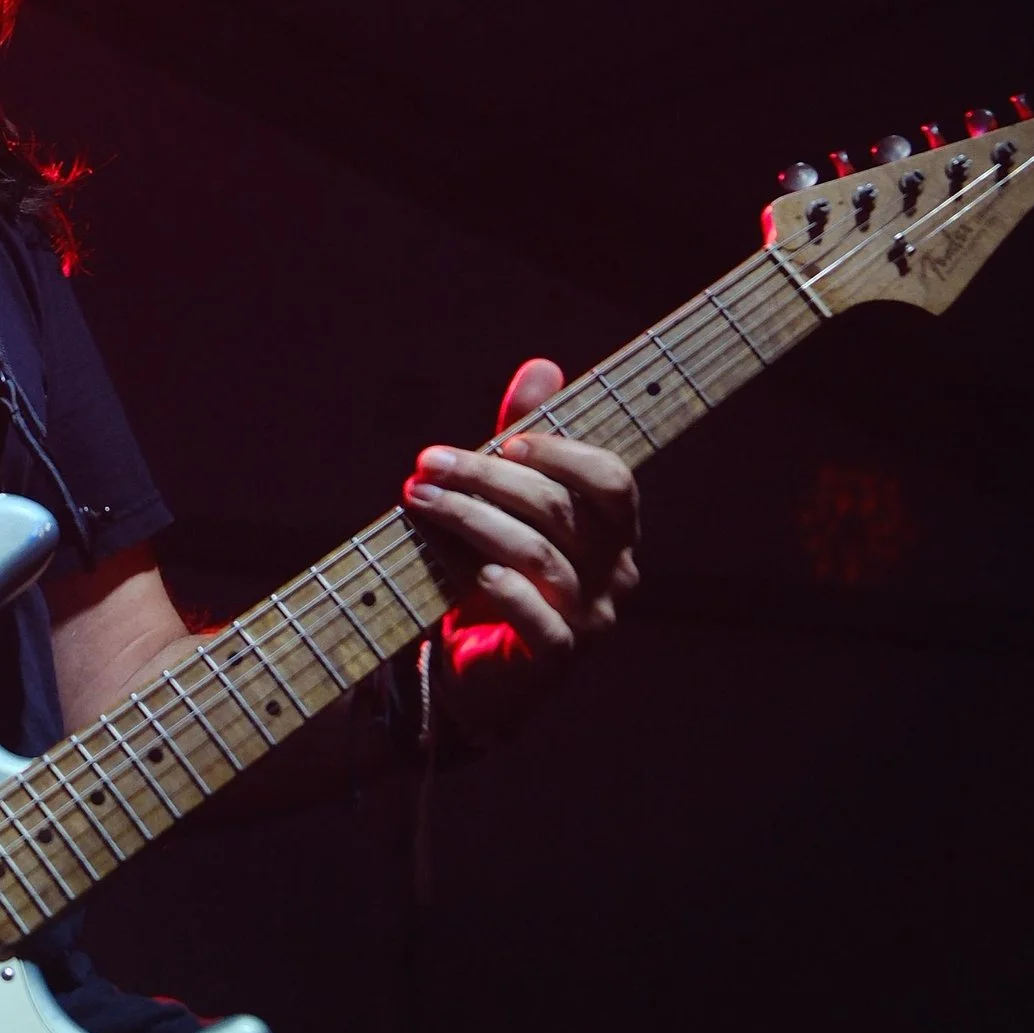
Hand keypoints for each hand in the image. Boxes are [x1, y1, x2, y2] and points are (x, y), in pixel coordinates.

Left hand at [404, 357, 639, 745]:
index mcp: (614, 531)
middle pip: (560, 510)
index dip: (563, 453)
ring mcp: (591, 618)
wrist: (472, 666)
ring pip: (538, 555)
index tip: (506, 438)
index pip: (613, 481)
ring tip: (418, 499)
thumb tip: (543, 366)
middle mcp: (615, 574)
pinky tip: (465, 569)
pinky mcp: (557, 658)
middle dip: (488, 477)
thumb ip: (525, 437)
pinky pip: (539, 618)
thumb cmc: (495, 568)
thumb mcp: (507, 497)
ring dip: (471, 519)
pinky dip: (500, 589)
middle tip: (428, 463)